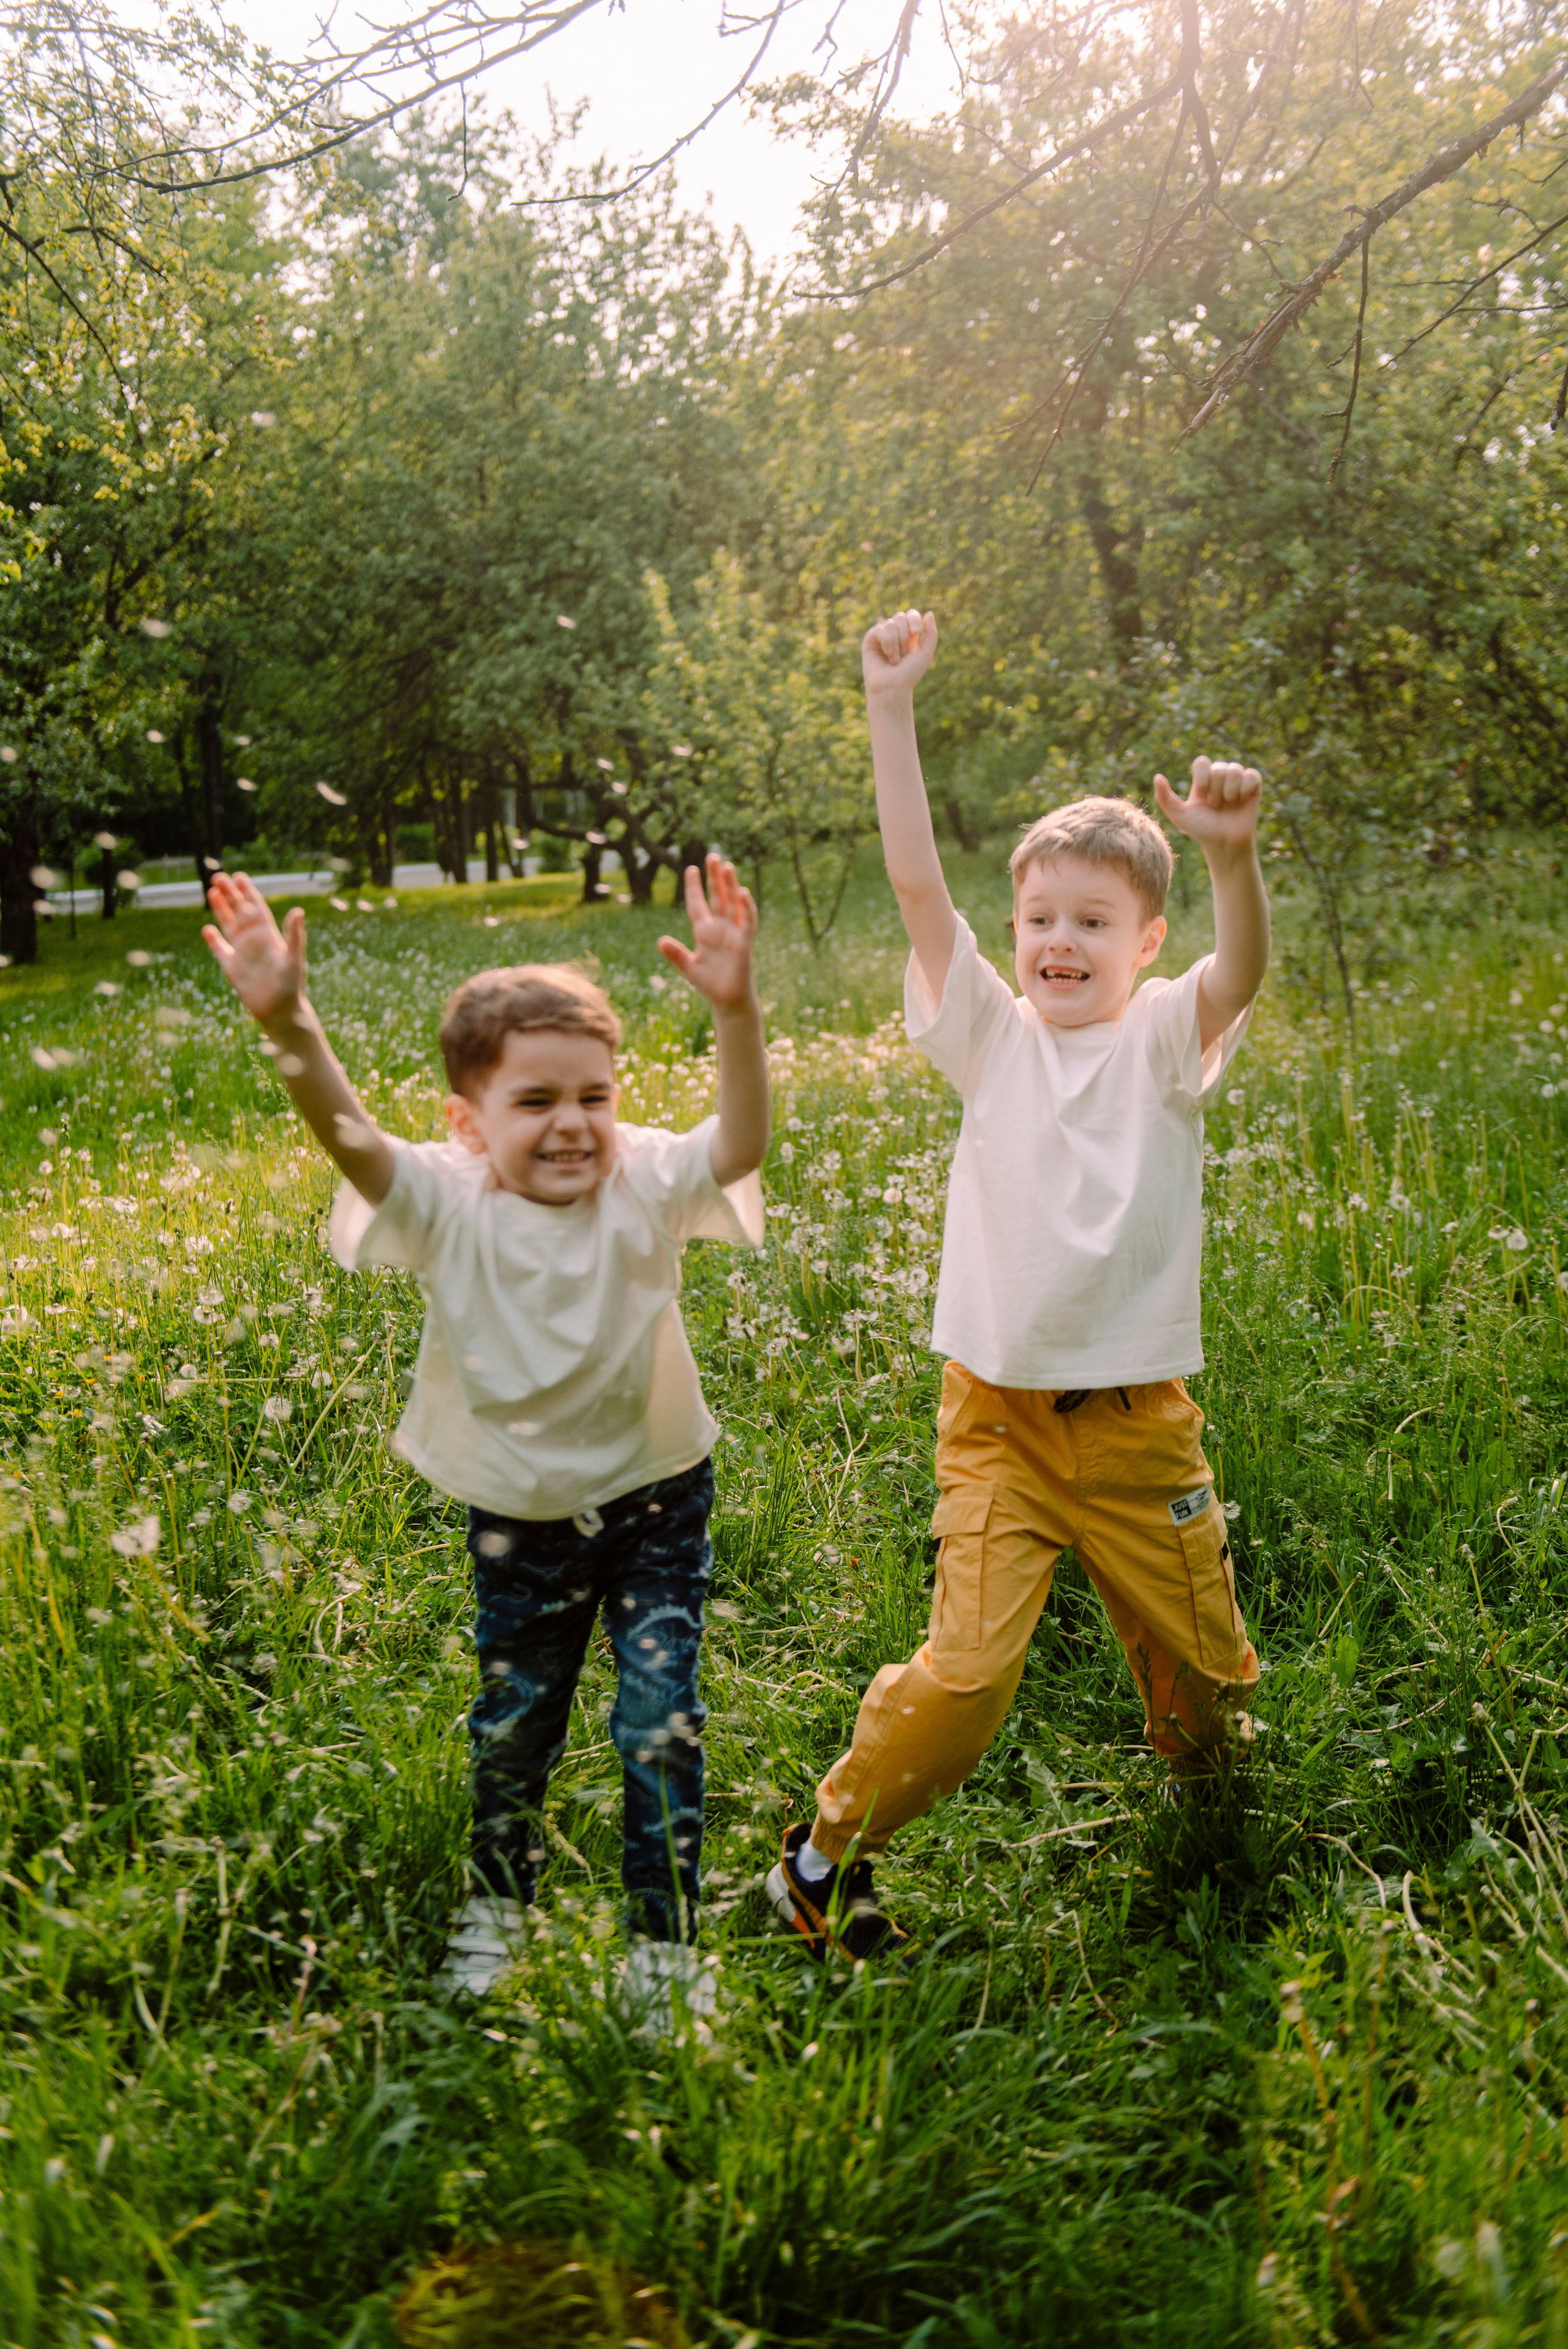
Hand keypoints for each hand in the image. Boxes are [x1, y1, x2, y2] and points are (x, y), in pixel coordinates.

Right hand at [202, 871, 306, 1027]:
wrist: (281, 1012)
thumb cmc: (291, 986)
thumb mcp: (294, 959)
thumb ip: (295, 935)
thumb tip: (298, 911)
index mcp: (270, 935)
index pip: (256, 907)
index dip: (247, 892)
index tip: (238, 875)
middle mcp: (255, 941)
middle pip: (240, 911)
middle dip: (230, 894)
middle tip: (217, 876)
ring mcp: (243, 953)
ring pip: (229, 926)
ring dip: (221, 909)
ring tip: (211, 892)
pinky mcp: (233, 968)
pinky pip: (220, 950)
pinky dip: (213, 940)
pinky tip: (206, 929)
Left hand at [658, 854, 757, 1012]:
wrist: (727, 1000)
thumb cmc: (709, 983)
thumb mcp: (687, 967)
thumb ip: (675, 954)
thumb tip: (660, 940)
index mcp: (704, 931)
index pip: (698, 903)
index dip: (694, 887)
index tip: (690, 869)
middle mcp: (720, 928)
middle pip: (717, 897)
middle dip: (715, 877)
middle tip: (713, 856)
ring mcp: (733, 933)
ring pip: (732, 904)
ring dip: (731, 885)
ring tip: (727, 866)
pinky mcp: (744, 943)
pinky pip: (747, 922)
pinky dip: (746, 908)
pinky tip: (742, 893)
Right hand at [862, 608, 937, 698]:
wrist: (893, 688)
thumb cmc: (909, 674)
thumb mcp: (926, 653)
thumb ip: (931, 633)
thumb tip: (930, 613)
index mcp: (908, 635)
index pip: (911, 614)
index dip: (913, 618)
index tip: (916, 632)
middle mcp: (894, 633)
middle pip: (901, 617)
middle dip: (905, 637)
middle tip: (903, 655)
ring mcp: (881, 636)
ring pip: (890, 624)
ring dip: (896, 645)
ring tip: (894, 660)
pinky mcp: (870, 640)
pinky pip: (879, 629)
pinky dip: (886, 642)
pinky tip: (886, 655)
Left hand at [1154, 756, 1262, 857]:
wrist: (1224, 844)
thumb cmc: (1202, 830)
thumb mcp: (1179, 816)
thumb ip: (1165, 798)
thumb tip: (1157, 776)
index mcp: (1203, 780)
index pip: (1201, 762)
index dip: (1202, 777)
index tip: (1201, 795)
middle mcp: (1220, 777)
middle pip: (1218, 768)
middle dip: (1216, 790)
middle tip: (1215, 806)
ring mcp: (1237, 781)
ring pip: (1235, 769)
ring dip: (1229, 790)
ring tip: (1228, 804)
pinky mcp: (1253, 787)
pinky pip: (1252, 775)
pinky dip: (1245, 788)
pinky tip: (1241, 800)